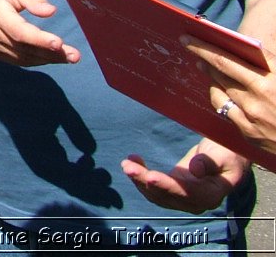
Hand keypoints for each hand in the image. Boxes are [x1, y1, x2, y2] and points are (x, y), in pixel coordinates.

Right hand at [0, 0, 81, 65]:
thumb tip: (50, 11)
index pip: (19, 31)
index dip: (39, 39)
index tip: (59, 43)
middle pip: (25, 48)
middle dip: (51, 53)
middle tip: (74, 55)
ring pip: (24, 58)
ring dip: (48, 59)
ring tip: (69, 57)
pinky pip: (19, 61)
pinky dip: (37, 60)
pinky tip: (52, 57)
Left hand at [122, 139, 248, 213]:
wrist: (227, 158)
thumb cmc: (228, 154)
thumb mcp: (224, 155)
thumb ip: (210, 163)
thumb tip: (195, 170)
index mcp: (212, 195)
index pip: (187, 194)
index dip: (168, 186)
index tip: (151, 176)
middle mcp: (196, 202)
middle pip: (167, 196)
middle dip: (145, 181)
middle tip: (127, 166)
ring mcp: (183, 198)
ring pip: (156, 195)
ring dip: (139, 180)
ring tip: (127, 163)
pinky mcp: (173, 190)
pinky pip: (154, 188)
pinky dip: (141, 177)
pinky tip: (132, 162)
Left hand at [185, 35, 275, 154]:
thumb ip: (270, 63)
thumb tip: (248, 48)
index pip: (235, 55)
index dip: (209, 45)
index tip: (191, 35)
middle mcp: (263, 93)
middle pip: (222, 68)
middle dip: (202, 53)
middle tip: (187, 43)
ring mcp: (254, 114)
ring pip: (220, 87)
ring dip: (210, 74)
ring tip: (204, 65)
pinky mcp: (250, 132)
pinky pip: (224, 108)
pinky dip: (219, 96)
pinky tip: (218, 90)